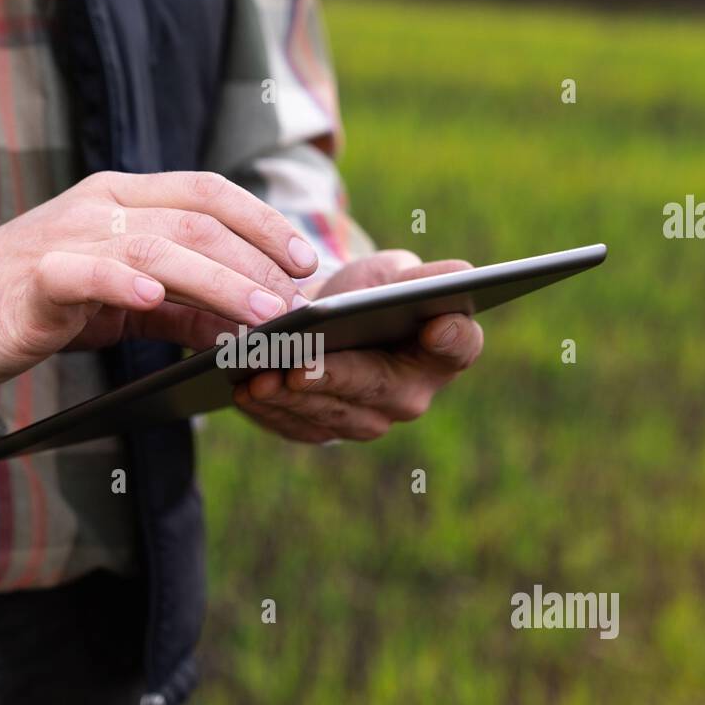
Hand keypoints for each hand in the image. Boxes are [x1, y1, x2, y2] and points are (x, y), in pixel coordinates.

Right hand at [0, 171, 318, 389]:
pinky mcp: (37, 278)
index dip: (262, 221)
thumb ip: (188, 306)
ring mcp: (68, 237)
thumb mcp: (130, 300)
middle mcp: (101, 205)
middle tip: (294, 300)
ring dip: (217, 281)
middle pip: (194, 221)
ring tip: (260, 313)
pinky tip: (156, 302)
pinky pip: (86, 273)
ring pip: (156, 248)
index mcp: (126, 197)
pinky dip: (123, 284)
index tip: (305, 259)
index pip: (208, 191)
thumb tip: (254, 326)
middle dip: (254, 259)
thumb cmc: (51, 301)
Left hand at [233, 250, 483, 441]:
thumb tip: (456, 277)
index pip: (460, 345)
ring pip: (332, 412)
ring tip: (261, 374)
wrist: (315, 322)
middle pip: (379, 387)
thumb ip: (422, 276)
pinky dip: (269, 407)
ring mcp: (368, 420)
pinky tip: (244, 388)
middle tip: (303, 364)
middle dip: (338, 375)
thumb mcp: (390, 273)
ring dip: (293, 396)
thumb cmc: (361, 294)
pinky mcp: (324, 431)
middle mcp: (412, 394)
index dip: (450, 337)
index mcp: (442, 349)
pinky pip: (296, 425)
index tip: (433, 325)